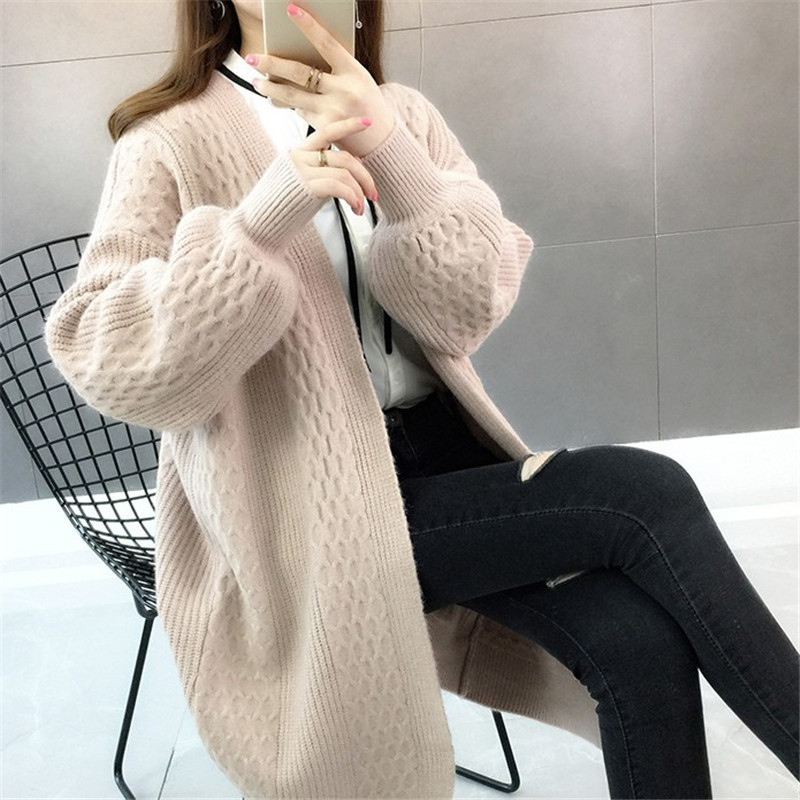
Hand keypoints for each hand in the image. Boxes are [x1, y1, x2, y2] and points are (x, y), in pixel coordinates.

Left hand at [247, 3, 394, 156]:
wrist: (381, 139)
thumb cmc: (366, 103)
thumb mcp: (357, 79)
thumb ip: (334, 68)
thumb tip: (299, 56)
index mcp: (354, 71)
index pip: (327, 43)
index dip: (308, 25)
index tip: (290, 9)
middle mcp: (343, 90)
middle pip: (299, 72)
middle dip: (271, 64)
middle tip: (252, 58)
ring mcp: (333, 111)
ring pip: (292, 96)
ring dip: (270, 88)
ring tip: (255, 81)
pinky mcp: (325, 128)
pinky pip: (300, 112)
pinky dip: (289, 104)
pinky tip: (276, 98)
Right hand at [290, 117, 378, 213]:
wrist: (259, 225)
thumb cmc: (282, 208)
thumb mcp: (304, 183)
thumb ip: (324, 171)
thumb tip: (353, 162)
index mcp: (298, 152)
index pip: (326, 131)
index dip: (348, 125)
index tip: (367, 122)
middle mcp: (299, 157)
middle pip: (343, 157)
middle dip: (364, 176)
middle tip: (373, 193)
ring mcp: (302, 170)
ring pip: (344, 171)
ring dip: (359, 191)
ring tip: (361, 207)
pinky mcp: (306, 187)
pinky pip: (338, 186)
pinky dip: (352, 197)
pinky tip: (354, 209)